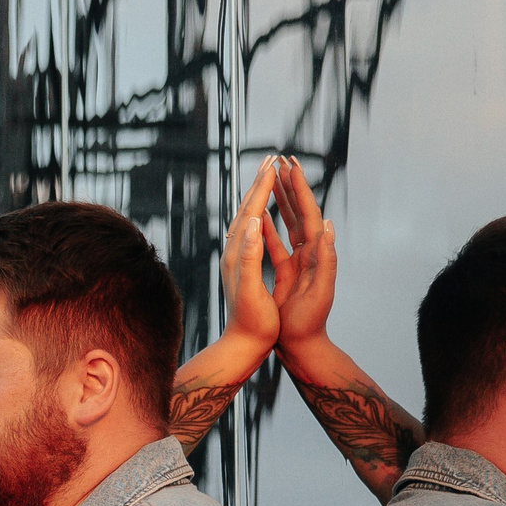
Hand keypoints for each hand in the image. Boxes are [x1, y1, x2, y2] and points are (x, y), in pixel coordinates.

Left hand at [219, 158, 284, 353]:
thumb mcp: (251, 289)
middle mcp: (233, 254)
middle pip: (245, 210)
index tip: (272, 164)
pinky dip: (255, 217)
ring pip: (246, 219)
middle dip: (258, 184)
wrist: (241, 345)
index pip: (251, 213)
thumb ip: (251, 257)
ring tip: (265, 178)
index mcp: (239, 255)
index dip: (262, 188)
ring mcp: (235, 260)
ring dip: (256, 196)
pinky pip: (248, 234)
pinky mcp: (240, 268)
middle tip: (269, 159)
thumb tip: (254, 224)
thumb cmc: (252, 322)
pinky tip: (258, 216)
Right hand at [270, 156, 335, 352]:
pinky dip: (269, 226)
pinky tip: (261, 215)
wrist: (302, 346)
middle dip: (290, 185)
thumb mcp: (321, 292)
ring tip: (272, 179)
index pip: (307, 214)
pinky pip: (276, 242)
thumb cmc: (309, 323)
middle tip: (281, 160)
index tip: (290, 166)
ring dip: (280, 200)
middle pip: (299, 212)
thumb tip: (327, 227)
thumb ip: (327, 260)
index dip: (300, 189)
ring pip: (287, 223)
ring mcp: (297, 260)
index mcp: (315, 254)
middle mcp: (308, 252)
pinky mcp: (286, 271)